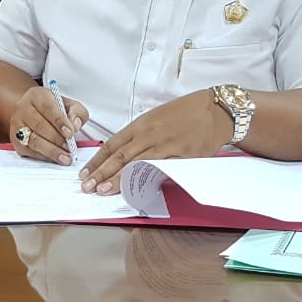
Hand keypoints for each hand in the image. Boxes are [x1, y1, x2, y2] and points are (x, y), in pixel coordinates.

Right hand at [11, 87, 87, 164]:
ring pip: (33, 140)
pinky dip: (45, 156)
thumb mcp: (69, 105)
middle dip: (57, 138)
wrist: (35, 113)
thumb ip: (77, 112)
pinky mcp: (16, 141)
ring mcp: (17, 126)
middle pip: (39, 125)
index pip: (48, 108)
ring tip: (65, 157)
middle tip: (70, 148)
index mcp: (36, 96)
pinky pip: (30, 151)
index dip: (59, 121)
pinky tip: (55, 159)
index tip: (70, 132)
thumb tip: (75, 125)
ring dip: (51, 151)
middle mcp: (23, 109)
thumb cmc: (53, 109)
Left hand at [79, 90, 232, 194]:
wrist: (216, 111)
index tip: (85, 172)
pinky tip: (134, 189)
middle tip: (87, 186)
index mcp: (142, 124)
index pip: (112, 144)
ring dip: (117, 179)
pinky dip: (145, 180)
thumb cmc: (186, 112)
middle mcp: (150, 135)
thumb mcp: (157, 117)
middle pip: (120, 156)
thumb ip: (140, 135)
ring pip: (136, 165)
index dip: (97, 160)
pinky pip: (160, 170)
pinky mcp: (182, 157)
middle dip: (101, 173)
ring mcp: (166, 146)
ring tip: (102, 190)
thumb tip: (123, 154)